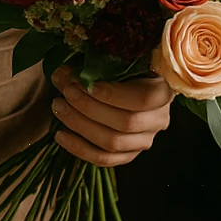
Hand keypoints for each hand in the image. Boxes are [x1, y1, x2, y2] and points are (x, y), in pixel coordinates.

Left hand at [49, 63, 174, 166]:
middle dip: (90, 108)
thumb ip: (87, 66)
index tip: (88, 84)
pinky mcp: (128, 155)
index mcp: (162, 91)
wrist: (123, 88)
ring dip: (80, 126)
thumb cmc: (118, 69)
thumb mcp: (109, 62)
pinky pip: (104, 159)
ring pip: (113, 143)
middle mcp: (158, 119)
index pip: (144, 99)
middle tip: (66, 93)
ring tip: (58, 108)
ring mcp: (144, 141)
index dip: (114, 94)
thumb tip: (62, 76)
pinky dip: (79, 148)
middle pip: (126, 123)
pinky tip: (60, 135)